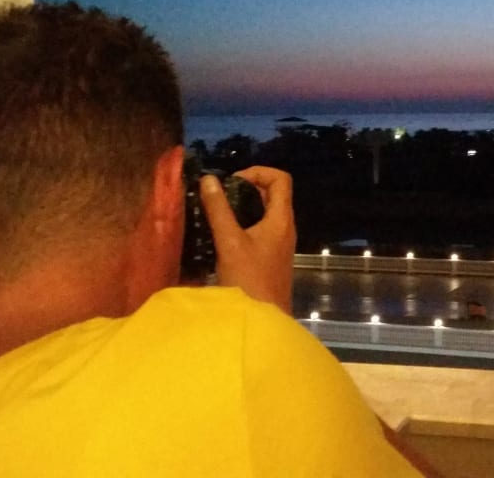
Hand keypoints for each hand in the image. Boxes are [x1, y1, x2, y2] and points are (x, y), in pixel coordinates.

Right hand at [199, 166, 295, 313]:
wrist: (262, 321)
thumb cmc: (249, 280)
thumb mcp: (229, 242)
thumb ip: (218, 209)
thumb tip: (208, 179)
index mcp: (281, 219)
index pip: (281, 179)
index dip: (258, 172)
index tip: (232, 182)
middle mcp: (285, 228)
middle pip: (272, 195)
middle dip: (245, 189)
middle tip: (219, 197)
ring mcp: (279, 245)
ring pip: (264, 214)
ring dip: (242, 208)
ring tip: (216, 213)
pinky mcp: (270, 259)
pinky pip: (259, 231)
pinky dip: (242, 226)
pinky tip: (220, 236)